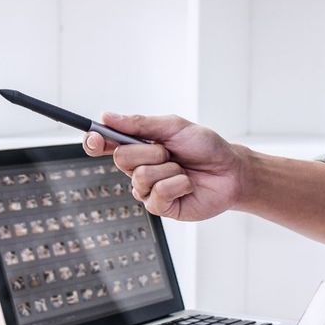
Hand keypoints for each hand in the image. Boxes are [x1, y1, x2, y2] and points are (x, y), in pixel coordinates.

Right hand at [83, 112, 243, 220]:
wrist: (230, 171)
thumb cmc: (204, 147)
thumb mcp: (173, 127)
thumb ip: (140, 124)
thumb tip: (107, 116)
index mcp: (138, 146)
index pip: (106, 144)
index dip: (95, 140)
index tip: (95, 137)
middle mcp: (139, 168)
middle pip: (121, 158)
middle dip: (149, 151)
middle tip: (169, 151)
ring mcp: (148, 189)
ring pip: (140, 177)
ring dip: (168, 169)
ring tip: (182, 169)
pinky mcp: (160, 207)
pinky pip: (156, 195)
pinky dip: (177, 184)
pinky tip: (187, 184)